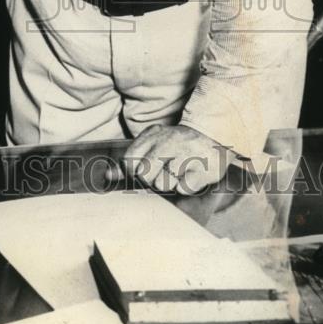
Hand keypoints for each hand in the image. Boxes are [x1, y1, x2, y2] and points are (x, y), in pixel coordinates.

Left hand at [111, 124, 233, 194]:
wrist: (214, 135)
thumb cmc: (178, 146)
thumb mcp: (154, 145)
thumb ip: (131, 162)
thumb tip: (108, 176)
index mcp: (153, 134)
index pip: (129, 161)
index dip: (135, 172)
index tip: (148, 169)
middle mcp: (168, 141)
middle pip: (144, 175)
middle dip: (152, 180)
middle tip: (165, 172)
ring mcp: (186, 153)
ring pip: (162, 184)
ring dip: (170, 184)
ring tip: (180, 173)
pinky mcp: (203, 168)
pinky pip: (183, 189)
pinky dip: (186, 187)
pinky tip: (191, 175)